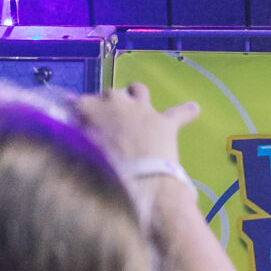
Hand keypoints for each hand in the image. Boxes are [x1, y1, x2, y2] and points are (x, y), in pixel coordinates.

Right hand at [72, 82, 199, 182]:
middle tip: (107, 121)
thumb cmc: (100, 169)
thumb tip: (75, 138)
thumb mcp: (80, 154)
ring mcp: (143, 110)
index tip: (77, 122)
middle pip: (111, 94)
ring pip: (139, 90)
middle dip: (109, 103)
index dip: (79, 112)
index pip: (79, 102)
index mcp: (92, 109)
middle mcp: (117, 102)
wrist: (136, 180)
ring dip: (137, 94)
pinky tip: (194, 109)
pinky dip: (186, 112)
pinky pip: (180, 113)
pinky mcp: (165, 122)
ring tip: (137, 99)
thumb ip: (75, 141)